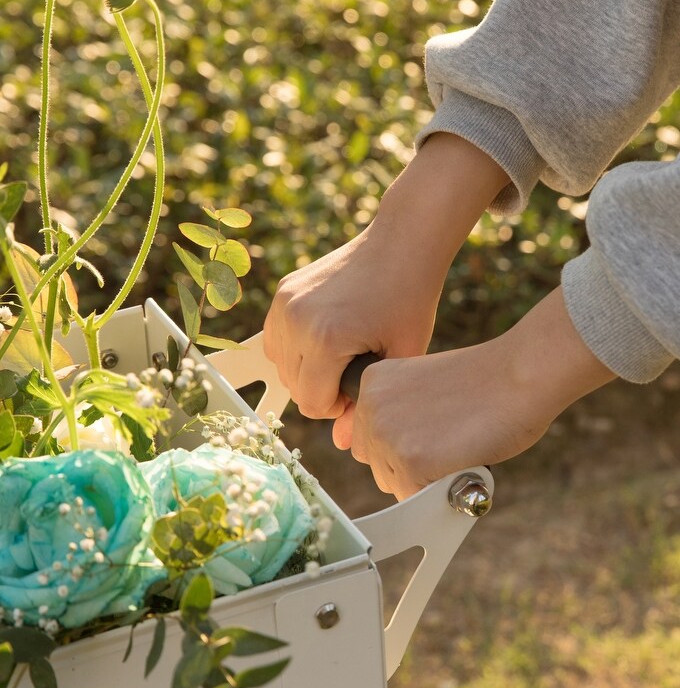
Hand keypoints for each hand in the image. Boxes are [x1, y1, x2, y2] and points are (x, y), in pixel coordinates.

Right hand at [263, 225, 440, 421]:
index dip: (337, 405)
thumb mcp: (399, 356)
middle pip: (293, 385)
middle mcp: (296, 320)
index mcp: (325, 340)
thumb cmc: (410, 299)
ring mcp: (284, 302)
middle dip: (322, 387)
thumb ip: (368, 402)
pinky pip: (276, 337)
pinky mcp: (283, 290)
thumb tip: (344, 444)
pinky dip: (295, 345)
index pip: (311, 403)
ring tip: (340, 352)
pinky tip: (326, 335)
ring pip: (280, 363)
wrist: (401, 243)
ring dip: (305, 367)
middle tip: (354, 367)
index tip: (360, 384)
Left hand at [348, 288, 615, 498]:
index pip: (369, 437)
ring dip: (424, 479)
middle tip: (448, 440)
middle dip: (410, 463)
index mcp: (371, 383)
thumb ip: (396, 416)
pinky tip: (461, 460)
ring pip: (394, 484)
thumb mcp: (420, 388)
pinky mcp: (411, 462)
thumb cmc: (483, 382)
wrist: (519, 374)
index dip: (403, 443)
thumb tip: (386, 461)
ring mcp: (388, 435)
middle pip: (377, 464)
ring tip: (457, 446)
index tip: (431, 431)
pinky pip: (416, 499)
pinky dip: (440, 492)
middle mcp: (370, 407)